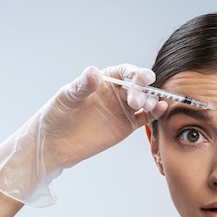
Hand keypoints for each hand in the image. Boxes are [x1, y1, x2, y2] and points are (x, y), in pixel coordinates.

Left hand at [0, 64, 167, 206]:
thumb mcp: (67, 97)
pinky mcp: (128, 125)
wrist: (55, 144)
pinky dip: (155, 113)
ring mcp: (124, 109)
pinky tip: (161, 109)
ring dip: (151, 101)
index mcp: (105, 80)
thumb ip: (82, 85)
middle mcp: (117, 92)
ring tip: (150, 105)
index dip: (136, 73)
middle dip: (142, 91)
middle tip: (135, 101)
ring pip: (145, 101)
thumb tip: (93, 72)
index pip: (125, 72)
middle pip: (138, 87)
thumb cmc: (57, 116)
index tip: (142, 78)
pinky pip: (146, 117)